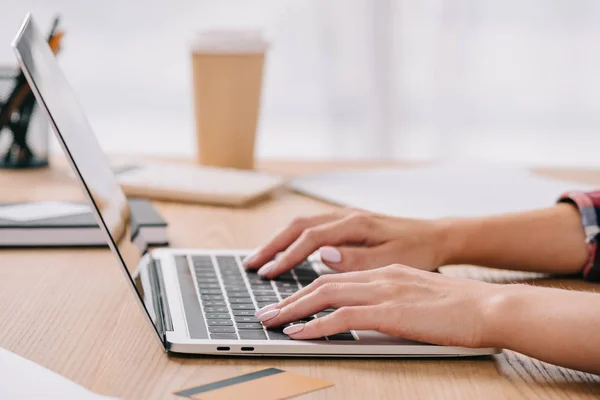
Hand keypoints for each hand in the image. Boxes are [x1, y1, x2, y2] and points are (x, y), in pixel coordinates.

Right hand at [243, 209, 452, 278]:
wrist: (437, 237)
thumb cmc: (418, 250)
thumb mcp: (392, 260)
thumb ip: (357, 258)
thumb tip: (322, 255)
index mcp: (355, 224)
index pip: (310, 239)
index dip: (287, 257)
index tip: (268, 275)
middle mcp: (346, 216)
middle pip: (298, 227)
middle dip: (272, 246)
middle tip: (252, 266)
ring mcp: (346, 218)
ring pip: (303, 226)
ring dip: (280, 242)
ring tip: (262, 260)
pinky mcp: (349, 225)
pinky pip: (313, 229)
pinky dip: (294, 240)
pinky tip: (288, 253)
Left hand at [255, 265, 500, 347]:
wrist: (488, 307)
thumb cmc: (458, 307)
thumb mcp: (417, 296)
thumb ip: (389, 296)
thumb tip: (368, 310)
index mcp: (384, 271)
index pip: (335, 278)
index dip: (306, 291)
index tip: (287, 303)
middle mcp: (378, 275)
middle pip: (321, 283)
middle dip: (290, 299)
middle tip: (267, 313)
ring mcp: (382, 291)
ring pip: (324, 295)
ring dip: (293, 310)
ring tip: (272, 323)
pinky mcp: (388, 311)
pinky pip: (341, 317)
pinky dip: (315, 325)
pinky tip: (299, 334)